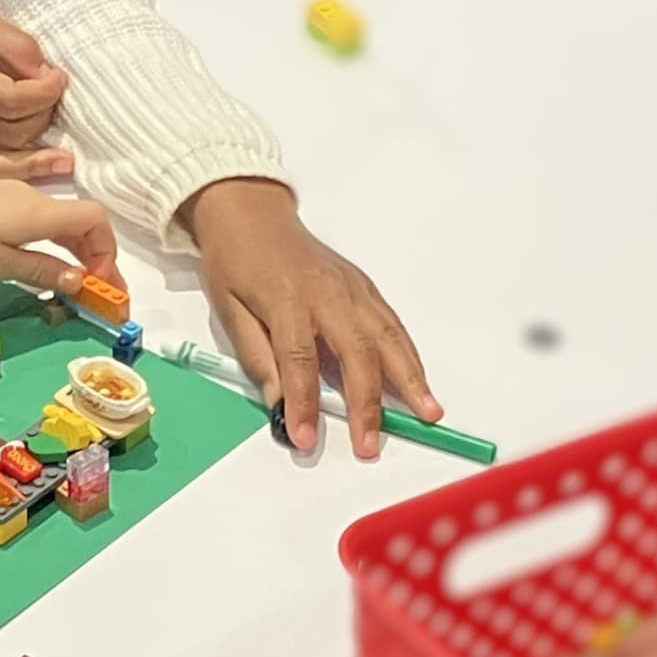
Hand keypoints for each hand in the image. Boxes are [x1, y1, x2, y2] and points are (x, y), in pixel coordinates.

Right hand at [0, 1, 71, 181]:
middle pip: (14, 132)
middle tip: (54, 92)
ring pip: (4, 157)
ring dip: (38, 150)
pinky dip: (16, 171)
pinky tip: (42, 165)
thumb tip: (44, 73)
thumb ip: (14, 43)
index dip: (47, 92)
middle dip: (45, 113)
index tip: (58, 76)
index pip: (15, 101)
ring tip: (62, 149)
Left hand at [0, 175, 116, 291]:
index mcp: (37, 212)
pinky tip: (41, 265)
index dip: (107, 251)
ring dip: (72, 252)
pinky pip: (35, 220)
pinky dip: (49, 243)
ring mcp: (10, 196)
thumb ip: (41, 270)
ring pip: (57, 222)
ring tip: (74, 285)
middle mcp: (30, 198)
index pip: (95, 220)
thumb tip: (79, 279)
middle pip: (80, 222)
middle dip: (95, 258)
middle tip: (100, 295)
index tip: (101, 284)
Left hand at [187, 179, 438, 459]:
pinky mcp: (364, 287)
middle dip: (367, 404)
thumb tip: (277, 401)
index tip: (304, 437)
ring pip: (387, 337)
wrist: (251, 212)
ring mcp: (352, 288)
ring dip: (410, 379)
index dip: (303, 404)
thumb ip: (256, 356)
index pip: (298, 361)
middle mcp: (327, 293)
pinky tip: (419, 381)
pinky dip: (409, 355)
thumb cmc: (235, 260)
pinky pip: (392, 325)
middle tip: (370, 443)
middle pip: (356, 352)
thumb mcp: (228, 308)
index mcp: (286, 299)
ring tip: (427, 413)